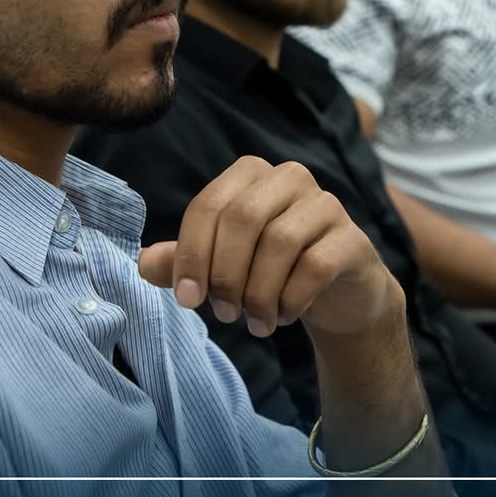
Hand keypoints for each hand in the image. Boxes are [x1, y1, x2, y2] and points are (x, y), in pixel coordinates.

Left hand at [138, 156, 397, 340]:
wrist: (339, 297)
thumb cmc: (272, 271)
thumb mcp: (222, 266)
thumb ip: (183, 261)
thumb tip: (143, 264)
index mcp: (251, 174)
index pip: (209, 205)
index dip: (191, 254)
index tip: (188, 299)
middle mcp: (289, 177)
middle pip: (243, 217)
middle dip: (225, 273)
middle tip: (223, 313)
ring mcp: (326, 204)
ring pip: (280, 241)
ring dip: (258, 292)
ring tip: (253, 323)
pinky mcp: (352, 238)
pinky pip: (315, 264)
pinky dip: (291, 298)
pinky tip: (283, 316)